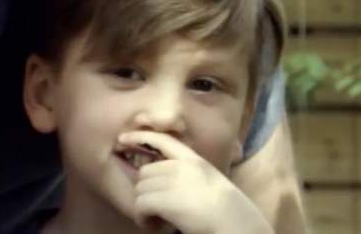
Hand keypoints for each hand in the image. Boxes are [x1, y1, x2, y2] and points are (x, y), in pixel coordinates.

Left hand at [118, 131, 273, 233]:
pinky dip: (142, 218)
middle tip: (156, 209)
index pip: (164, 141)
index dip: (140, 137)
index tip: (123, 139)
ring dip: (144, 206)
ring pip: (140, 189)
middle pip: (146, 172)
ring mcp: (174, 181)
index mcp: (196, 162)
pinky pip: (139, 204)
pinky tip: (153, 225)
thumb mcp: (212, 184)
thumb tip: (164, 183)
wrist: (237, 226)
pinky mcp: (165, 199)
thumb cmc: (230, 213)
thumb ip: (190, 177)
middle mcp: (183, 167)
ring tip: (157, 220)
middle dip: (146, 191)